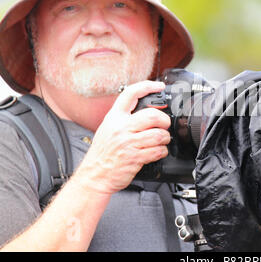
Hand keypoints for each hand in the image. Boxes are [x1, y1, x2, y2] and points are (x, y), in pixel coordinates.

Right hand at [74, 80, 170, 194]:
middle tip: (164, 124)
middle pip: (153, 115)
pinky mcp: (135, 157)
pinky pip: (158, 151)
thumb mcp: (108, 128)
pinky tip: (157, 151)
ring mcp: (128, 143)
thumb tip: (146, 110)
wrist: (94, 175)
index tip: (159, 86)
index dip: (147, 86)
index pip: (131, 93)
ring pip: (159, 134)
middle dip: (164, 120)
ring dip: (165, 138)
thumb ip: (124, 118)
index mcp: (114, 117)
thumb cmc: (102, 153)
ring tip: (161, 140)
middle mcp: (121, 128)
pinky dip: (162, 151)